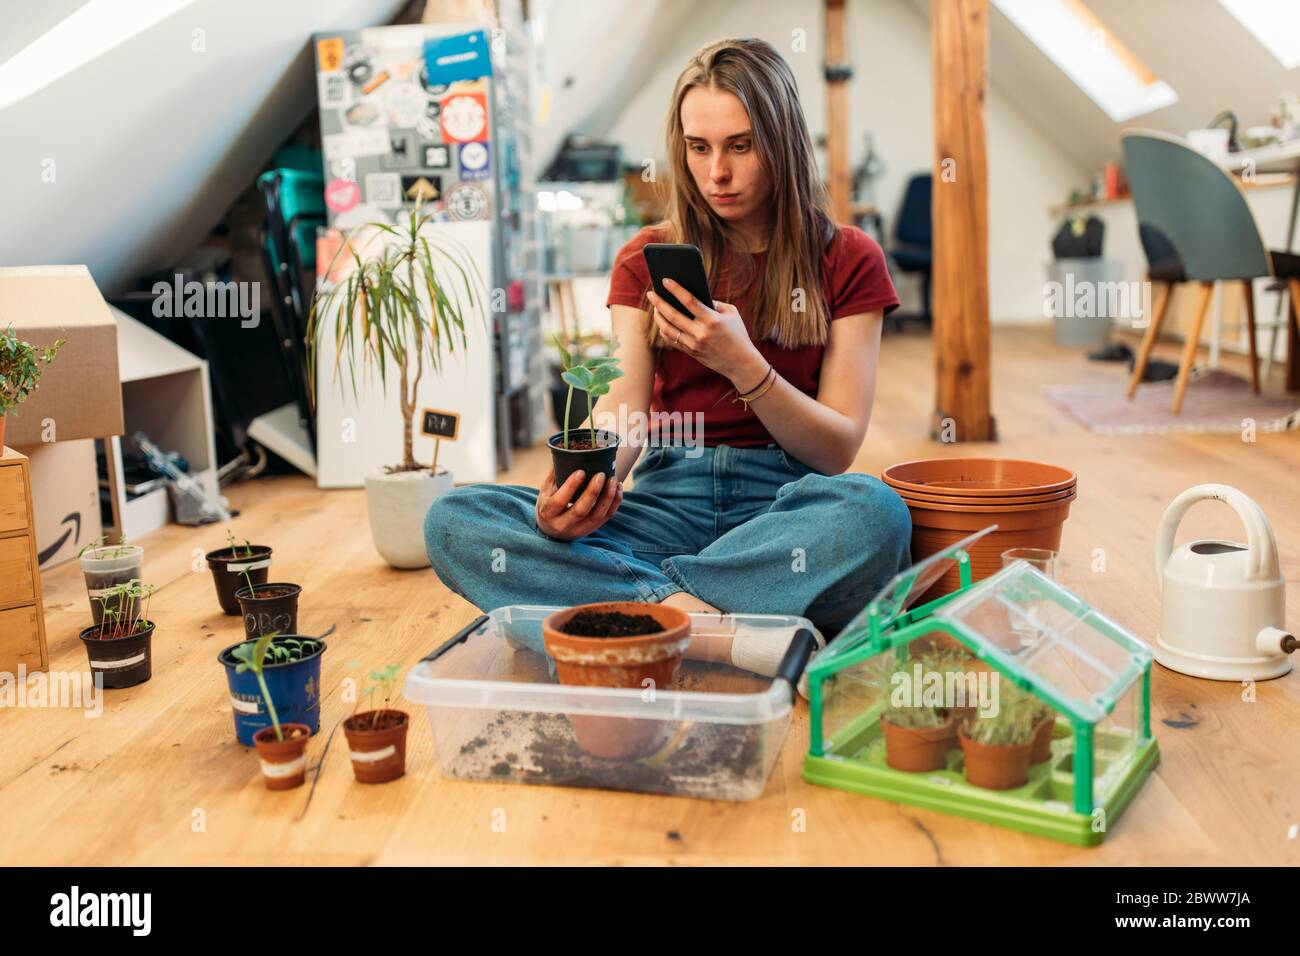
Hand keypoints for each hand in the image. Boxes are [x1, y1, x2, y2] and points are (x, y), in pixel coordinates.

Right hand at [535, 466, 622, 540]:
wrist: (551, 530)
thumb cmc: (548, 504)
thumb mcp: (546, 490)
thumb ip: (555, 473)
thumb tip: (566, 449)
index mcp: (548, 512)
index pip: (559, 501)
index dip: (570, 486)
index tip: (581, 471)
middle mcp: (563, 524)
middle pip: (580, 510)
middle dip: (593, 492)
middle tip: (601, 475)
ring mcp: (579, 529)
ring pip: (597, 515)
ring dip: (608, 497)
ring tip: (613, 479)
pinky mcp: (592, 529)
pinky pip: (607, 516)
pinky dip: (615, 502)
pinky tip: (618, 488)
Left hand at [648, 278, 764, 386]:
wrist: (741, 362)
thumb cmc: (738, 334)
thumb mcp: (731, 314)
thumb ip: (715, 303)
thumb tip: (695, 296)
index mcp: (712, 320)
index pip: (689, 300)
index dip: (675, 289)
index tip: (664, 280)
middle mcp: (701, 332)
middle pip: (673, 315)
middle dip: (659, 303)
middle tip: (651, 293)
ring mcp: (694, 344)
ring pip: (668, 330)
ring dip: (659, 318)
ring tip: (655, 308)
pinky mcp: (691, 353)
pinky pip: (672, 341)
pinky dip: (665, 331)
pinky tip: (662, 323)